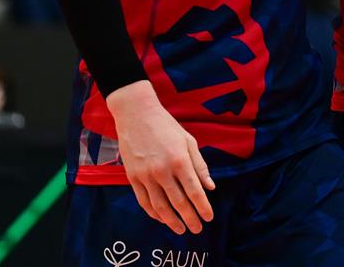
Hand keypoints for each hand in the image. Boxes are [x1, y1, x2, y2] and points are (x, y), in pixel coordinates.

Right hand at [107, 81, 214, 233]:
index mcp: (179, 160)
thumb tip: (210, 187)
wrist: (136, 114)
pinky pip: (144, 201)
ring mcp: (145, 175)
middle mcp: (162, 170)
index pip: (194, 191)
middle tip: (197, 229)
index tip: (209, 218)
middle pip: (178, 202)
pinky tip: (162, 219)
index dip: (203, 207)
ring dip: (172, 221)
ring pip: (160, 206)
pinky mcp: (132, 177)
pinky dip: (154, 213)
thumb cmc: (166, 126)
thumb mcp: (188, 141)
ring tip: (181, 229)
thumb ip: (199, 165)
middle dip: (190, 218)